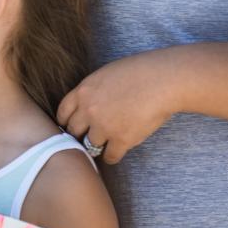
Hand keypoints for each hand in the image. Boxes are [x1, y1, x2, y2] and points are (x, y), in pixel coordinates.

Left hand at [57, 51, 178, 163]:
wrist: (164, 79)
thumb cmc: (140, 71)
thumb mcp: (106, 74)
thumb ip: (92, 90)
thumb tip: (86, 104)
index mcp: (83, 92)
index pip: (63, 113)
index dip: (66, 122)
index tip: (71, 127)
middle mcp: (89, 111)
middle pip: (73, 131)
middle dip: (79, 135)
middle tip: (85, 138)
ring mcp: (104, 127)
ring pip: (90, 146)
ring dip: (95, 146)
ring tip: (102, 146)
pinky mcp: (121, 140)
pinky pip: (109, 156)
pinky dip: (112, 156)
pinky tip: (115, 153)